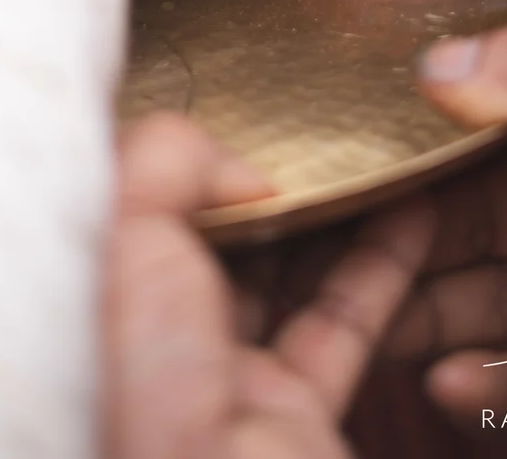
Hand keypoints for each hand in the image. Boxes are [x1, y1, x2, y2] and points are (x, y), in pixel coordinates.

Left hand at [105, 112, 435, 458]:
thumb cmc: (141, 397)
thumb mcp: (126, 239)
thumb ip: (170, 166)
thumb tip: (240, 170)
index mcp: (89, 291)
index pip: (124, 199)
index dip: (170, 148)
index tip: (221, 96)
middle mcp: (148, 332)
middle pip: (208, 232)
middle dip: (253, 173)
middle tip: (307, 108)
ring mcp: (220, 375)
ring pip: (281, 271)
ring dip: (329, 209)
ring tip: (372, 139)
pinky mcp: (292, 409)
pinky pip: (342, 321)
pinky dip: (384, 264)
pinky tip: (417, 208)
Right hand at [391, 19, 506, 426]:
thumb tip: (439, 62)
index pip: (503, 120)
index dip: (434, 132)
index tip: (360, 138)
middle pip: (483, 215)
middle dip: (406, 224)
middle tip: (329, 233)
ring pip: (496, 300)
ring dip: (427, 304)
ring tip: (360, 305)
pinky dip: (488, 385)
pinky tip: (447, 376)